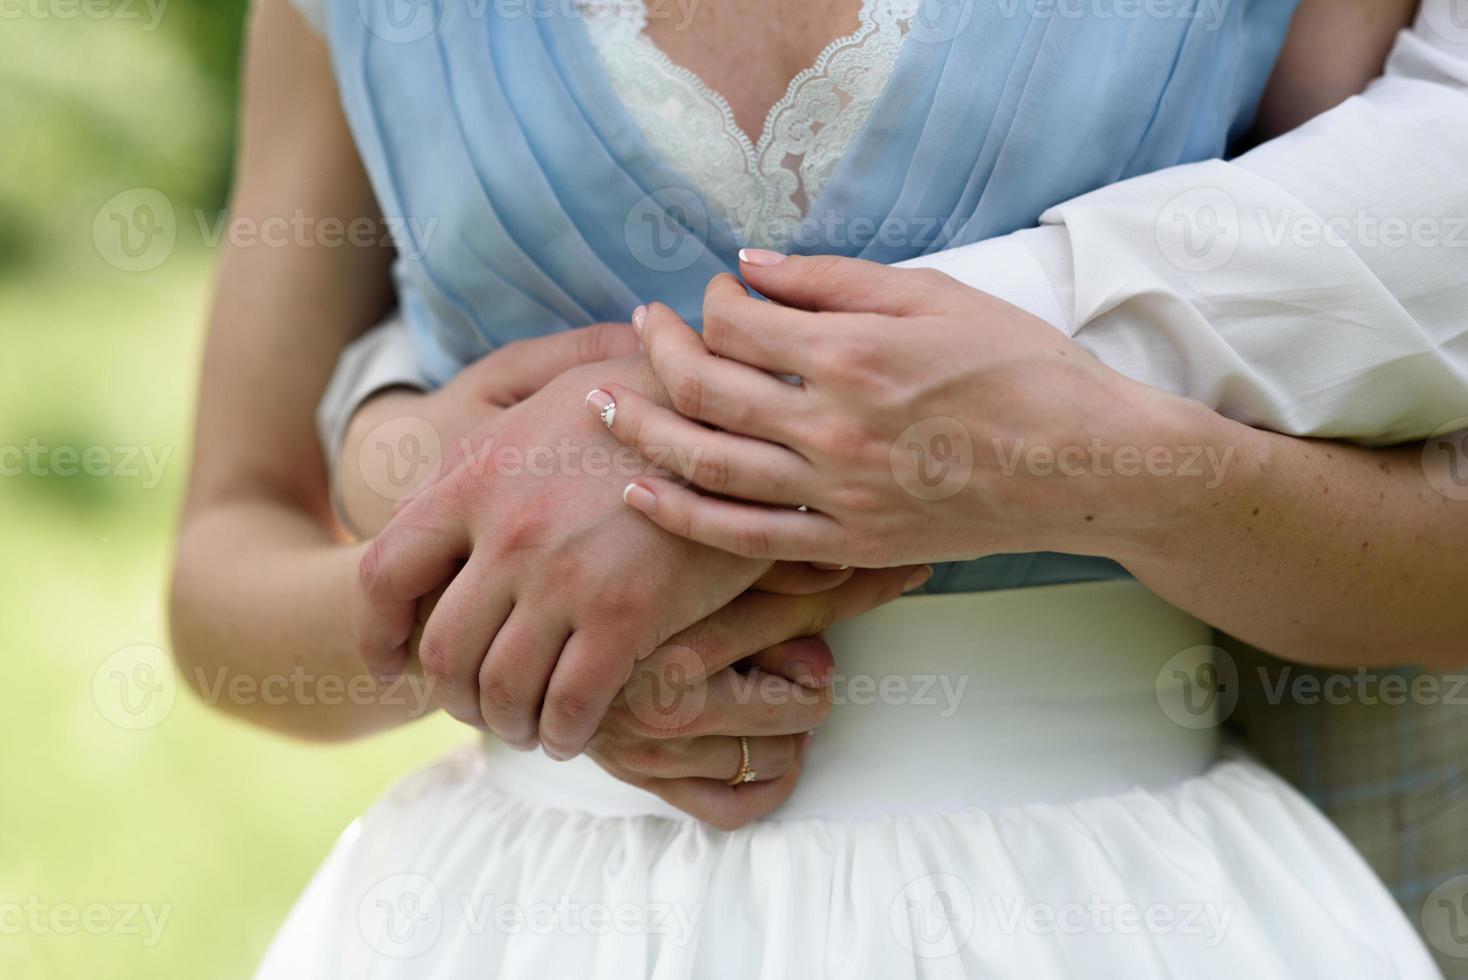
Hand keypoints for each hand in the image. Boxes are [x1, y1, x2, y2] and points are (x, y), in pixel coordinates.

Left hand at [351, 353, 853, 759]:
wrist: (736, 413)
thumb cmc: (644, 403)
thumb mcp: (542, 403)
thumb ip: (478, 458)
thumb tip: (419, 509)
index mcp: (475, 478)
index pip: (384, 572)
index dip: (376, 633)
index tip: (389, 666)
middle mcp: (507, 532)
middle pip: (442, 650)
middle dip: (451, 695)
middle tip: (478, 707)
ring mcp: (563, 576)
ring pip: (501, 688)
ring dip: (507, 722)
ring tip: (527, 726)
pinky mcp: (626, 613)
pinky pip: (571, 703)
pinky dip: (564, 732)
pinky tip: (574, 732)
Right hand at [589, 565, 929, 828]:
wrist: (507, 601)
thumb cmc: (612, 559)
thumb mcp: (694, 550)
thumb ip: (778, 563)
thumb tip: (880, 560)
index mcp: (675, 632)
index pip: (808, 613)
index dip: (867, 584)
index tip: (910, 567)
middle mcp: (657, 700)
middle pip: (804, 701)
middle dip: (813, 674)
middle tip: (797, 652)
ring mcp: (647, 746)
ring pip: (775, 755)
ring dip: (787, 726)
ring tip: (768, 688)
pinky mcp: (639, 777)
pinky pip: (732, 805)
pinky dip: (765, 781)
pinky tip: (764, 743)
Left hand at [594, 252, 1177, 567]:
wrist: (1084, 465)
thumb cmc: (1021, 368)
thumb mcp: (935, 295)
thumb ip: (833, 279)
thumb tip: (749, 264)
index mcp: (854, 353)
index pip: (738, 323)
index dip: (711, 302)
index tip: (713, 295)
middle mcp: (833, 426)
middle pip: (706, 389)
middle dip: (659, 350)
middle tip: (640, 328)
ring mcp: (837, 493)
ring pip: (709, 464)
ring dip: (643, 430)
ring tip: (600, 404)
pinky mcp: (849, 543)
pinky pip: (746, 538)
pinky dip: (684, 517)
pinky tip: (639, 494)